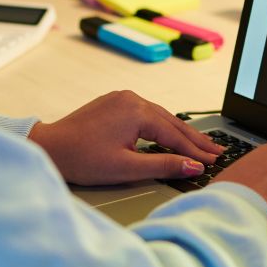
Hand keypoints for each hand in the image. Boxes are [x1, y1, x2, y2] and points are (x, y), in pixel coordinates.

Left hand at [28, 90, 223, 185]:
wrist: (49, 147)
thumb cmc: (82, 159)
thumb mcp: (126, 167)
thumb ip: (164, 164)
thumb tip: (193, 166)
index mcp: (137, 112)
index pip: (176, 135)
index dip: (196, 151)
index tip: (213, 161)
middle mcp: (133, 99)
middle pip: (172, 122)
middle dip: (196, 139)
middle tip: (217, 151)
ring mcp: (123, 98)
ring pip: (161, 117)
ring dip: (181, 132)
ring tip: (201, 144)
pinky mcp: (115, 102)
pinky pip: (147, 113)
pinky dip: (163, 125)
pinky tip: (172, 133)